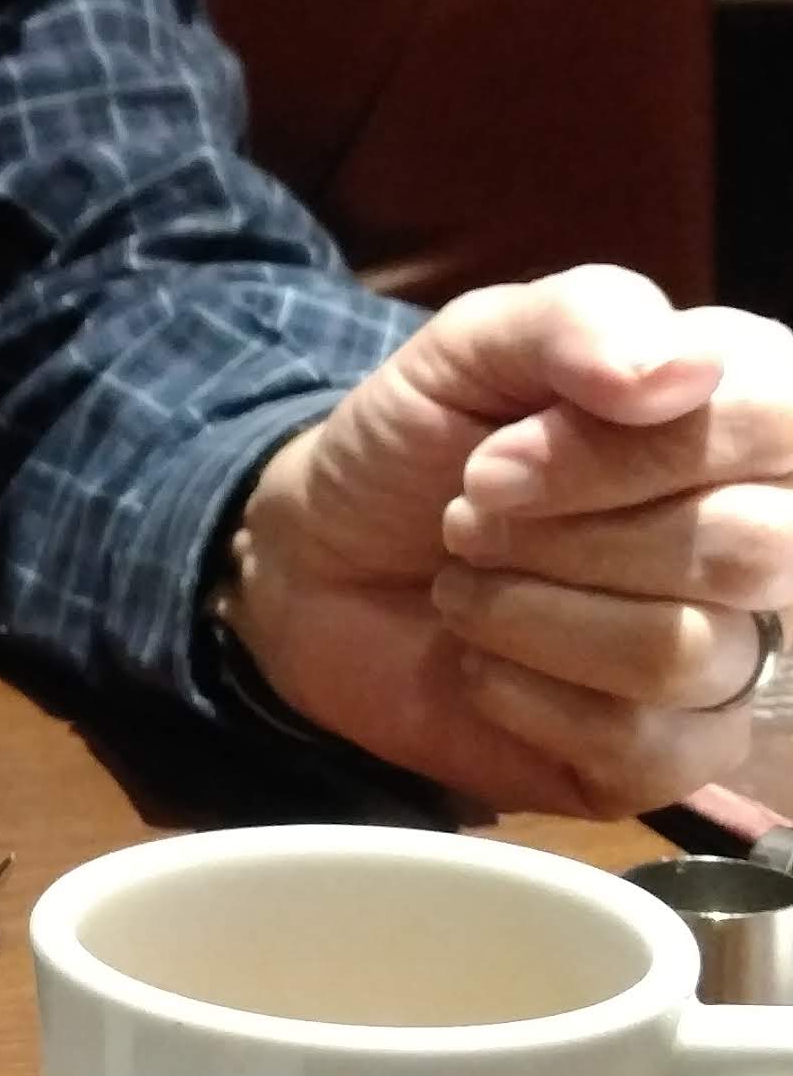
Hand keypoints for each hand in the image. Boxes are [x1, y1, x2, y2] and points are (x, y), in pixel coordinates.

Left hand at [224, 268, 792, 816]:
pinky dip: (525, 698)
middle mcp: (774, 528)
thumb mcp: (473, 345)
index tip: (488, 464)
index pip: (777, 426)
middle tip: (464, 522)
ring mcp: (737, 653)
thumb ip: (578, 319)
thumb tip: (682, 369)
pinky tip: (481, 666)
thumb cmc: (425, 443)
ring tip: (463, 587)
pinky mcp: (677, 757)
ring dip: (529, 614)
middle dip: (566, 538)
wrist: (328, 564)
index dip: (624, 455)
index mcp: (752, 405)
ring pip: (685, 651)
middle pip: (749, 551)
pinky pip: (644, 747)